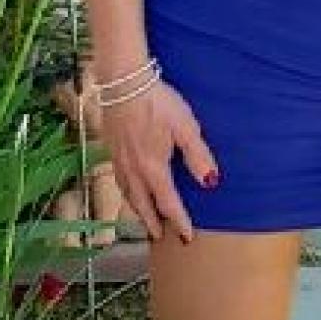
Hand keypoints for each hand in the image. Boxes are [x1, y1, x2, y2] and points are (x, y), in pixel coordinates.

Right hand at [99, 77, 218, 243]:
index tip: (185, 237)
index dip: (178, 222)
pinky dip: (126, 192)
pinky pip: (119, 179)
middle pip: (143, 204)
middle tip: (159, 237)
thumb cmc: (158, 103)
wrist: (123, 82)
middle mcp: (134, 170)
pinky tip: (128, 187)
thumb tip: (210, 183)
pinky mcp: (110, 148)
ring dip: (137, 209)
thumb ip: (198, 156)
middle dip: (152, 222)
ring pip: (128, 194)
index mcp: (154, 169)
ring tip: (143, 218)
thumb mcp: (186, 127)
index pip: (168, 203)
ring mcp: (119, 160)